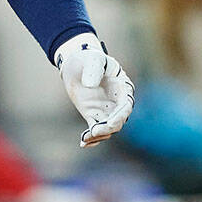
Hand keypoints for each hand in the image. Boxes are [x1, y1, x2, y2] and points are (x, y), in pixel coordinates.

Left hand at [55, 32, 134, 147]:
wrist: (75, 62)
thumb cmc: (89, 58)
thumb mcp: (93, 59)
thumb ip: (94, 69)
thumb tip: (90, 86)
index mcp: (123, 89)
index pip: (126, 106)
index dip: (120, 115)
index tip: (110, 122)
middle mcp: (117, 102)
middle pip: (118, 121)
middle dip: (108, 128)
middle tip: (95, 130)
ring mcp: (105, 110)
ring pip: (107, 129)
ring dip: (99, 135)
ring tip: (86, 137)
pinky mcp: (93, 115)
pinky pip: (95, 129)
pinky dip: (91, 137)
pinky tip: (83, 142)